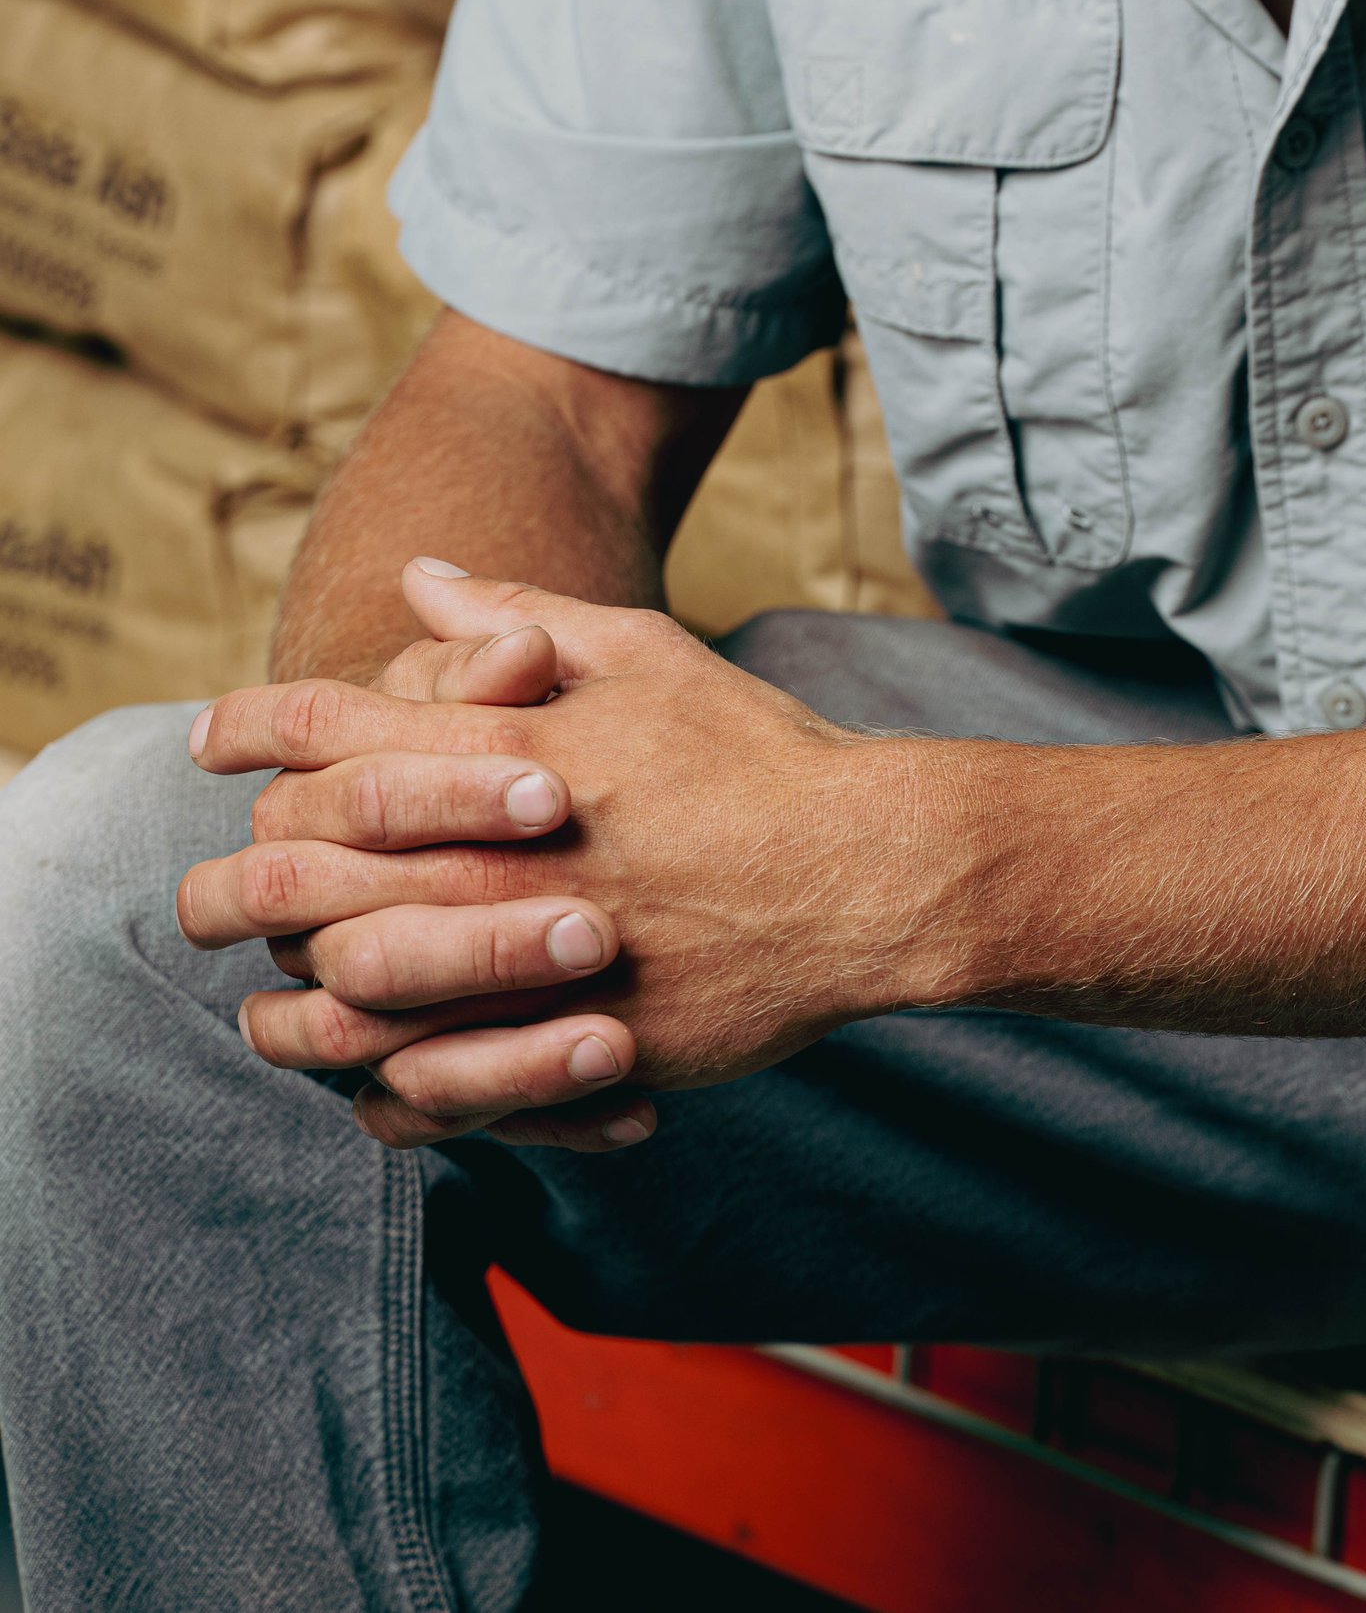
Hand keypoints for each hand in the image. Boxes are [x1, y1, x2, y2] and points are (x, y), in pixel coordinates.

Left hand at [179, 562, 943, 1152]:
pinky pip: (432, 1084)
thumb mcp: (641, 652)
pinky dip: (379, 1084)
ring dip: (288, 994)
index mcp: (509, 742)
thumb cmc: (752, 752)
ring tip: (265, 998)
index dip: (250, 728)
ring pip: (346, 989)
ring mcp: (529, 952)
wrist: (863, 871)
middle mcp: (498, 848)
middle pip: (306, 865)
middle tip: (204, 892)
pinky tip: (362, 1078)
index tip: (207, 738)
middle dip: (235, 877)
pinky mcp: (568, 1041)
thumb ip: (518, 621)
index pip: (329, 729)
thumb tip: (423, 579)